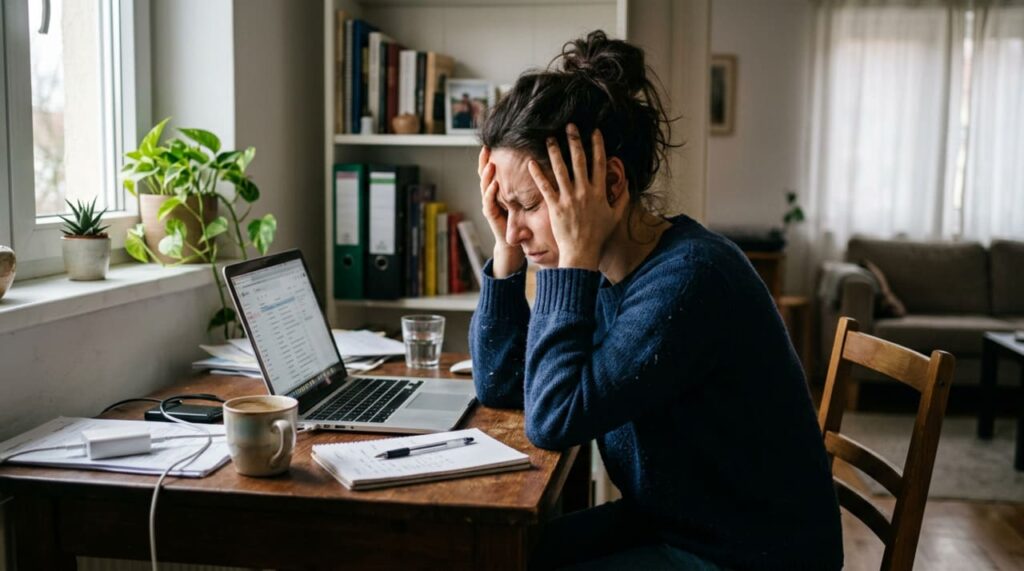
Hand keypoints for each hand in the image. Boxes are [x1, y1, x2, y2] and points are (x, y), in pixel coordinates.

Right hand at [478, 146, 523, 277]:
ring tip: (490, 164)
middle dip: (484, 161)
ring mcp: (490, 204)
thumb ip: (528, 185)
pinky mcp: (491, 215)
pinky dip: (491, 193)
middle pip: (485, 174)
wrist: (514, 243)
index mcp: (500, 189)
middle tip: (487, 148)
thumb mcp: (525, 199)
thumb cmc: (520, 220)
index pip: (494, 169)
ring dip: (486, 175)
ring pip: (484, 186)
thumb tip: (539, 164)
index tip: (493, 142)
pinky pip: (489, 202)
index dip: (492, 157)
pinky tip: (494, 185)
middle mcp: (492, 195)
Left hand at [528, 125, 626, 270]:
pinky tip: (530, 162)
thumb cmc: (598, 235)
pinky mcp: (555, 207)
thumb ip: (622, 199)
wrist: (582, 252)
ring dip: (555, 152)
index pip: (599, 163)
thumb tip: (627, 184)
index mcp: (599, 192)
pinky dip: (538, 174)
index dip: (597, 145)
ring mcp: (569, 198)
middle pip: (579, 161)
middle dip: (574, 141)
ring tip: (549, 138)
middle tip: (569, 126)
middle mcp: (584, 192)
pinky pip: (545, 187)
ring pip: (561, 170)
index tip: (594, 131)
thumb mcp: (615, 217)